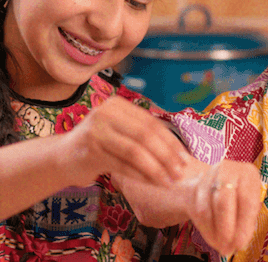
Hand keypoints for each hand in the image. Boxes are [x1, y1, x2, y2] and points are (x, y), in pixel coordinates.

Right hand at [59, 96, 187, 187]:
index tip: (184, 158)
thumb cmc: (99, 145)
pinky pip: (122, 165)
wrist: (61, 157)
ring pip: (135, 151)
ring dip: (155, 169)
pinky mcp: (90, 150)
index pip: (152, 123)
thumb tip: (180, 154)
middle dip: (166, 156)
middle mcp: (106, 112)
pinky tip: (151, 183)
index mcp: (118, 105)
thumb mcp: (120, 132)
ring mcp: (96, 130)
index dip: (171, 142)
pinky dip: (140, 175)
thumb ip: (143, 136)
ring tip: (168, 181)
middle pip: (145, 135)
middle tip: (179, 172)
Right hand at [185, 160, 260, 256]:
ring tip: (221, 246)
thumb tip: (238, 244)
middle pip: (224, 201)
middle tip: (227, 248)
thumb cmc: (238, 197)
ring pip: (207, 208)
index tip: (241, 244)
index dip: (244, 225)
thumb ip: (245, 223)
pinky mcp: (195, 185)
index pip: (247, 201)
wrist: (213, 183)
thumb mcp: (248, 206)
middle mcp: (228, 170)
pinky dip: (205, 228)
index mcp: (249, 173)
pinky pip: (198, 211)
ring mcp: (209, 175)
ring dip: (214, 231)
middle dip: (225, 228)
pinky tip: (212, 237)